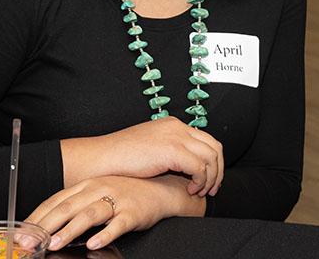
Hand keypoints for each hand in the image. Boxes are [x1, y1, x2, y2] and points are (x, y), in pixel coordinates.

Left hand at [27, 175, 198, 250]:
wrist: (162, 190)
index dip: (36, 218)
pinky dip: (104, 234)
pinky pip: (117, 224)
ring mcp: (116, 199)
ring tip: (54, 243)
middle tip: (30, 242)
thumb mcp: (97, 195)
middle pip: (67, 207)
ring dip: (69, 229)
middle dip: (44, 226)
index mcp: (86, 185)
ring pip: (88, 214)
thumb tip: (46, 228)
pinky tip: (93, 243)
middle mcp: (98, 189)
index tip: (21, 233)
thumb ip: (75, 208)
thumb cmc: (127, 194)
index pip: (55, 201)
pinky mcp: (133, 212)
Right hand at [61, 117, 223, 196]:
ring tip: (201, 192)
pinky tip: (190, 190)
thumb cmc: (119, 159)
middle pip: (214, 147)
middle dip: (217, 171)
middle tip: (212, 189)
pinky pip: (199, 167)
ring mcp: (176, 136)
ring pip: (211, 157)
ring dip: (210, 178)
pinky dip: (200, 181)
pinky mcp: (172, 150)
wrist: (101, 159)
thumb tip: (184, 168)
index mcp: (173, 125)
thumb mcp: (150, 150)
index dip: (212, 162)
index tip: (209, 180)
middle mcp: (177, 127)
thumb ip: (168, 152)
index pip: (206, 140)